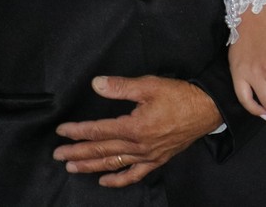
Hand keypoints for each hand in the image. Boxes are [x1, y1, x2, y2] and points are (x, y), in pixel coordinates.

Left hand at [54, 75, 221, 186]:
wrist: (207, 108)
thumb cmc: (179, 95)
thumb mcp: (149, 85)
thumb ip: (120, 87)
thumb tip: (96, 84)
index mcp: (134, 127)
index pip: (98, 131)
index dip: (77, 131)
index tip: (61, 131)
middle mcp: (138, 145)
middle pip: (101, 151)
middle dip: (77, 152)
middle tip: (58, 155)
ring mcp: (147, 156)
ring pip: (113, 164)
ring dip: (91, 166)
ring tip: (72, 167)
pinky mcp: (157, 160)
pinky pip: (135, 174)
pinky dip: (119, 179)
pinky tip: (105, 181)